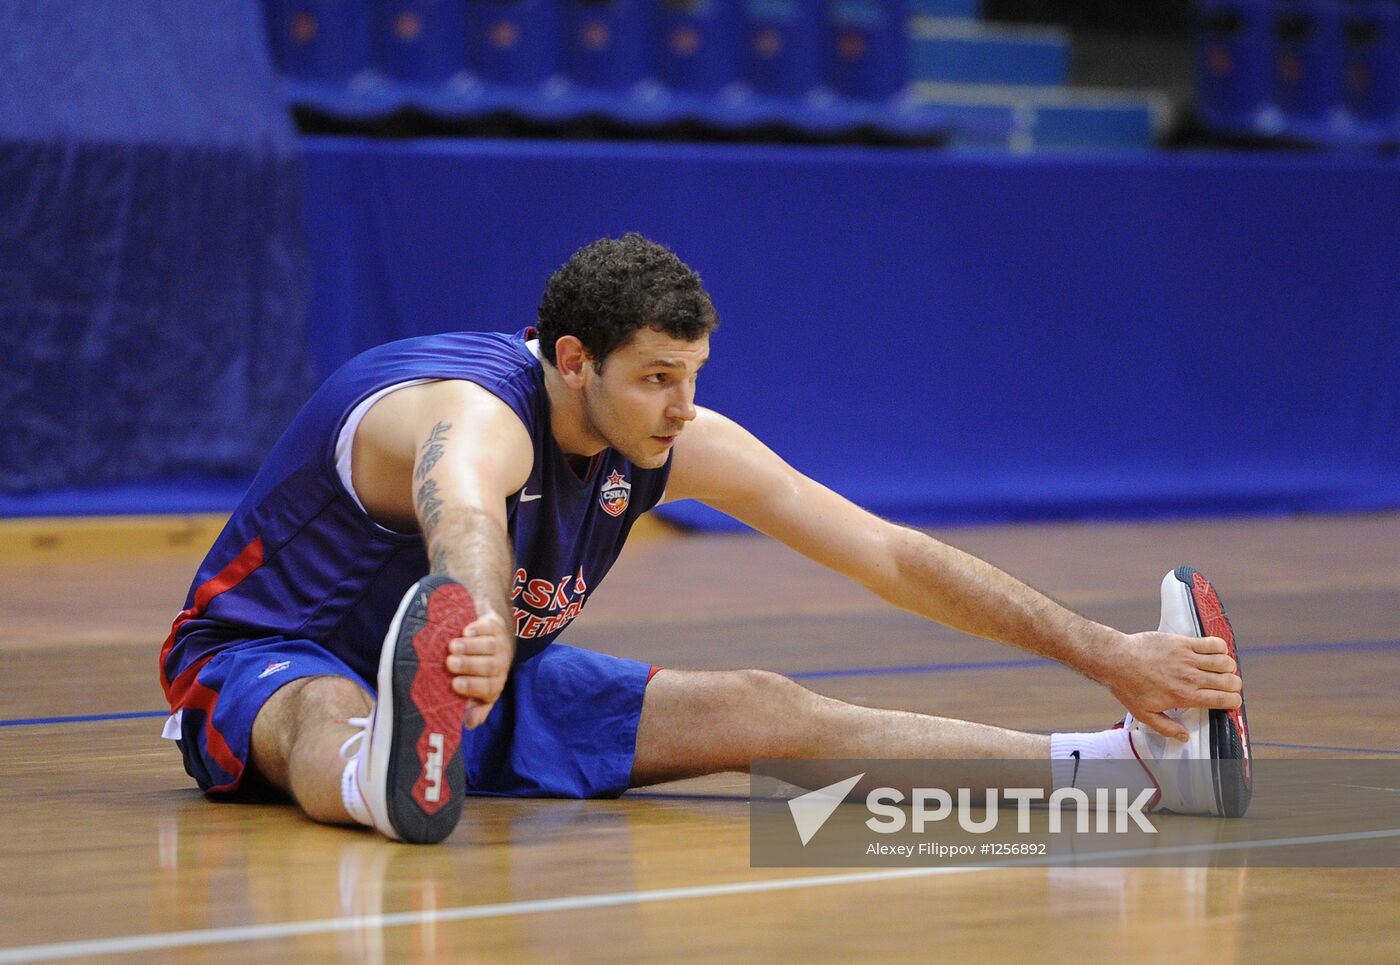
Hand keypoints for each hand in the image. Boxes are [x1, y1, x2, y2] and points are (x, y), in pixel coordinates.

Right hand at [443, 609, 512, 728]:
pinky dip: (477, 629)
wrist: (495, 638)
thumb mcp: (479, 691)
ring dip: (471, 647)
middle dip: (469, 665)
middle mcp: (501, 665)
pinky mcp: (495, 627)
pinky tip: (465, 631)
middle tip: (450, 663)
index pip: (488, 688)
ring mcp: (500, 644)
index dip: (472, 686)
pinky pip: (489, 628)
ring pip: (489, 646)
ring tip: (452, 647)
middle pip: (489, 666)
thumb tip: (469, 724)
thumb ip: (475, 708)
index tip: (455, 684)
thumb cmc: (481, 670)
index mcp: (495, 683)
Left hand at [1104, 631, 1241, 739]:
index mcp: (1185, 696)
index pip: (1223, 700)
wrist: (1116, 659)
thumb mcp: (1145, 714)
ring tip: (1222, 670)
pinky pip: (1212, 643)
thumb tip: (1184, 737)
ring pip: (1225, 662)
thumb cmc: (1128, 686)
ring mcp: (1187, 658)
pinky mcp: (1182, 642)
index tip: (1231, 701)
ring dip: (1228, 667)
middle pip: (1229, 681)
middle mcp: (1190, 677)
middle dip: (1234, 685)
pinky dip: (1220, 648)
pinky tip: (1216, 652)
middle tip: (1227, 686)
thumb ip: (1167, 728)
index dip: (1234, 702)